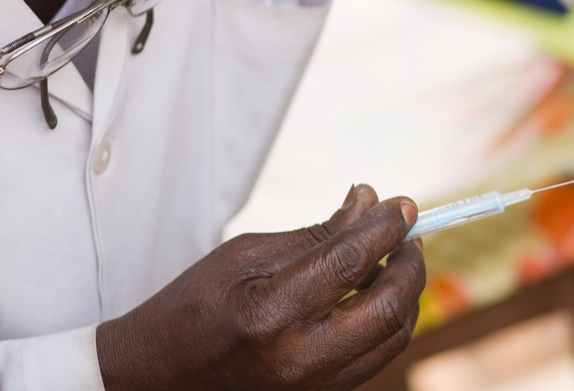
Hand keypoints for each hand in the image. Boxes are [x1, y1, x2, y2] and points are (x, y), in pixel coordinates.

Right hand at [98, 184, 425, 390]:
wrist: (163, 373)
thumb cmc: (197, 305)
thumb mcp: (247, 254)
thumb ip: (317, 232)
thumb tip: (370, 201)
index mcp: (270, 314)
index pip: (350, 262)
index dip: (386, 227)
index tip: (403, 204)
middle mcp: (298, 358)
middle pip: (389, 307)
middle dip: (410, 263)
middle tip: (409, 233)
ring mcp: (314, 385)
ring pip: (394, 336)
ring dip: (406, 292)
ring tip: (397, 258)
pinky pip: (378, 356)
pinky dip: (390, 320)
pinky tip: (378, 292)